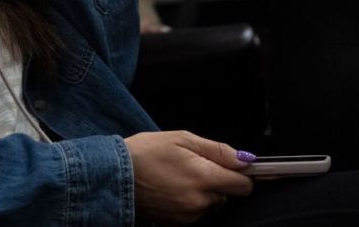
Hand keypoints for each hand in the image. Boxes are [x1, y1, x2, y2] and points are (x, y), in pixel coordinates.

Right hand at [125, 130, 252, 224]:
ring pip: (211, 203)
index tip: (236, 166)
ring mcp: (188, 215)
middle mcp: (199, 202)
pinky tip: (172, 187)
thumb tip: (244, 159)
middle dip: (218, 179)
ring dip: (203, 191)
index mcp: (204, 178)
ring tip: (179, 175)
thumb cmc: (145, 153)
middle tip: (195, 164)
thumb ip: (217, 150)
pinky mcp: (177, 223)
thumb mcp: (182, 139)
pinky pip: (195, 211)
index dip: (241, 173)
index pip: (244, 185)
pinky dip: (189, 200)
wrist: (114, 175)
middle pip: (227, 194)